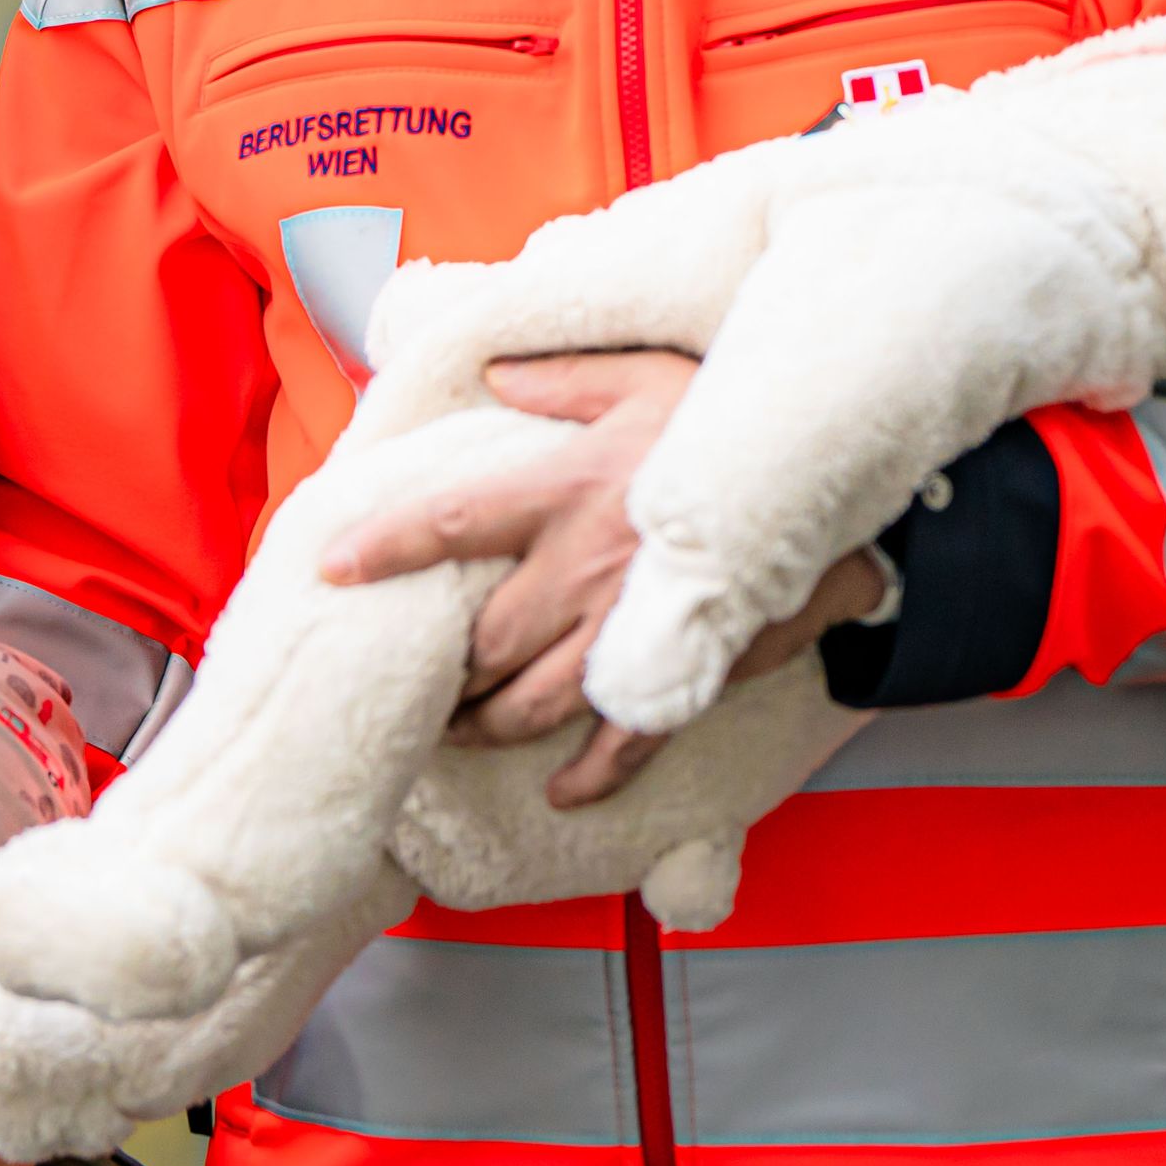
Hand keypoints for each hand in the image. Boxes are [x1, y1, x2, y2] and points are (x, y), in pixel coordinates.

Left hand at [319, 351, 883, 805]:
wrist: (835, 481)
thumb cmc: (737, 422)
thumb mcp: (649, 376)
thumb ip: (565, 379)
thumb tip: (495, 372)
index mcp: (566, 488)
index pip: (451, 521)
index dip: (386, 547)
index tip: (330, 567)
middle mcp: (587, 565)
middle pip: (485, 640)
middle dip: (439, 675)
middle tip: (410, 686)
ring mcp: (633, 624)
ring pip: (537, 700)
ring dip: (488, 727)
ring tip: (456, 732)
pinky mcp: (685, 665)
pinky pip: (629, 739)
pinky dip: (593, 776)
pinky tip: (561, 792)